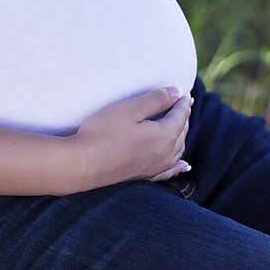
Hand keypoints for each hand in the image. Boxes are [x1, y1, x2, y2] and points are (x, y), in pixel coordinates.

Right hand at [60, 87, 193, 192]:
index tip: (185, 94)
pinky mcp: (145, 176)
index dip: (183, 103)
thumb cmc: (103, 133)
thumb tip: (176, 93)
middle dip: (184, 118)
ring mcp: (156, 167)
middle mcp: (165, 154)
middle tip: (182, 105)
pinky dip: (178, 164)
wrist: (84, 164)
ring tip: (180, 125)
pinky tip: (183, 165)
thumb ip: (155, 100)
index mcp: (164, 135)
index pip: (180, 116)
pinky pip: (170, 170)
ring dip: (181, 136)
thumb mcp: (129, 110)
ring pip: (178, 150)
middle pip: (181, 132)